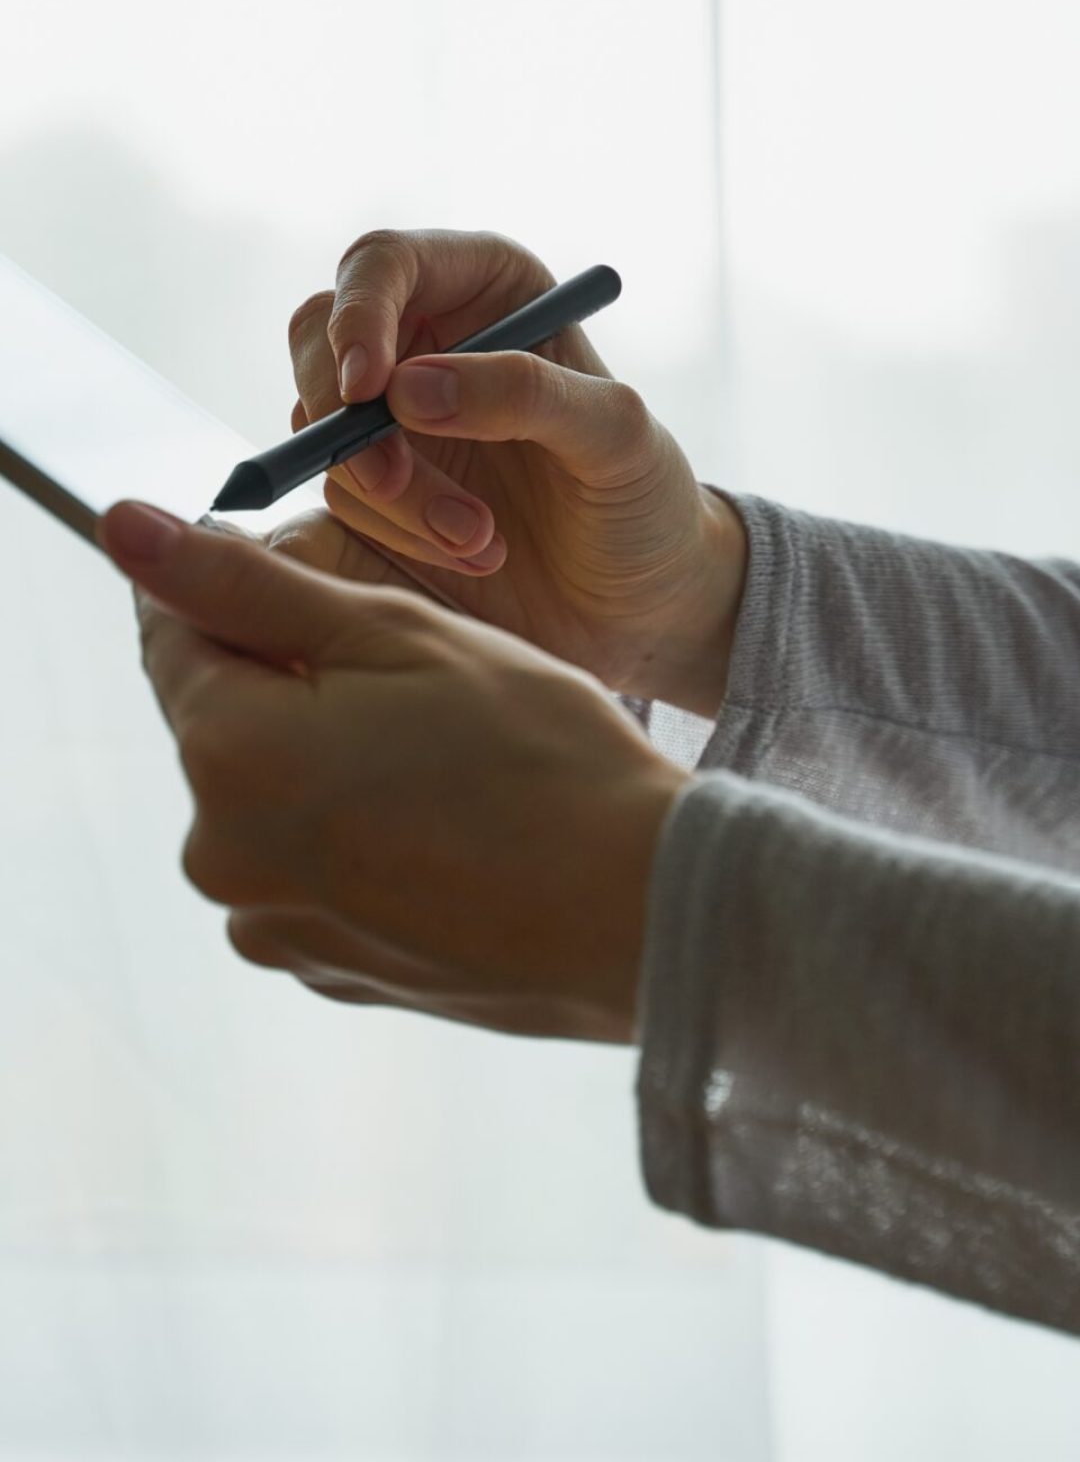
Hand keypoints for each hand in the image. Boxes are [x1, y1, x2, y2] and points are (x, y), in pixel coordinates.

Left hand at [98, 501, 691, 1041]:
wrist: (639, 914)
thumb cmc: (535, 757)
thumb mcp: (391, 634)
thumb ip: (242, 584)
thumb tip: (121, 527)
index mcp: (226, 755)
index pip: (174, 635)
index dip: (241, 589)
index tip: (315, 580)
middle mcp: (222, 857)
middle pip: (226, 720)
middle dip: (297, 680)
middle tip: (419, 675)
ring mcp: (274, 926)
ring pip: (274, 796)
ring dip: (330, 760)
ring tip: (448, 759)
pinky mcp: (327, 970)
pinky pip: (316, 869)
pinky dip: (361, 834)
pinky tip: (450, 826)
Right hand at [288, 228, 748, 717]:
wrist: (638, 603)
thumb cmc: (644, 498)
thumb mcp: (615, 435)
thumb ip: (525, 393)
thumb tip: (406, 388)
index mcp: (489, 287)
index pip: (385, 263)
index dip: (358, 314)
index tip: (367, 391)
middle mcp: (428, 337)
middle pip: (320, 337)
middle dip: (349, 419)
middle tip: (390, 483)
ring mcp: (392, 414)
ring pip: (326, 427)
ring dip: (392, 495)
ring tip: (482, 540)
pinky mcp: (374, 486)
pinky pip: (339, 494)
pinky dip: (395, 531)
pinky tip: (472, 553)